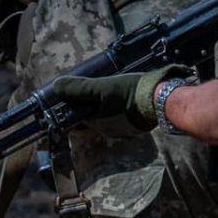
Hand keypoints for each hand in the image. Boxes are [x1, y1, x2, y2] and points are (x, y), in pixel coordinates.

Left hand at [49, 68, 171, 131]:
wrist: (160, 100)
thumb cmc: (128, 93)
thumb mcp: (100, 87)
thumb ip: (78, 88)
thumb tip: (56, 86)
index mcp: (97, 123)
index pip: (78, 119)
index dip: (75, 108)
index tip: (75, 97)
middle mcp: (108, 132)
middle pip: (94, 119)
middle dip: (92, 107)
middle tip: (95, 91)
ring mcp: (125, 131)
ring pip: (109, 119)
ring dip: (108, 109)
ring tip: (111, 92)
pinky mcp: (138, 128)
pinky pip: (124, 119)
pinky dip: (121, 111)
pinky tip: (125, 99)